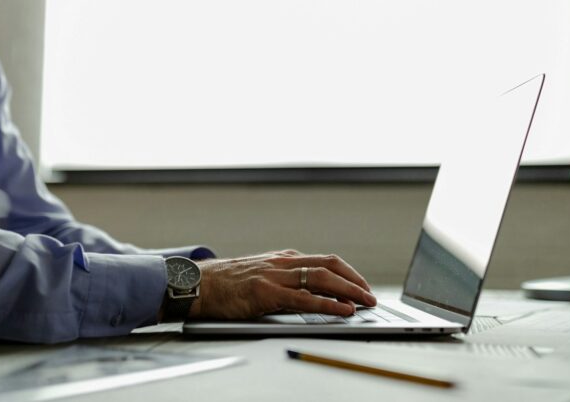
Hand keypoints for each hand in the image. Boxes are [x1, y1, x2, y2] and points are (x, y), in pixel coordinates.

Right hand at [187, 250, 376, 319]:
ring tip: (365, 302)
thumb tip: (309, 292)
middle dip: (355, 280)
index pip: (324, 260)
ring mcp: (275, 276)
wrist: (198, 284)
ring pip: (322, 278)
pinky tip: (343, 310)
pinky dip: (328, 304)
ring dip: (349, 290)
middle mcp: (283, 263)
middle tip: (371, 295)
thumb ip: (283, 279)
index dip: (348, 272)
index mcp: (283, 258)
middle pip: (329, 265)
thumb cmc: (227, 284)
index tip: (362, 286)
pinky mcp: (266, 293)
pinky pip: (304, 298)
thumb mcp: (260, 274)